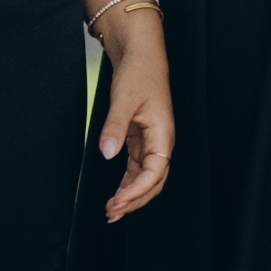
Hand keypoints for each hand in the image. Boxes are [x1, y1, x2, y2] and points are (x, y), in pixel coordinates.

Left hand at [96, 13, 177, 216]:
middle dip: (135, 201)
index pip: (155, 172)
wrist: (141, 56)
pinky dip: (127, 184)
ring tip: (111, 210)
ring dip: (130, 196)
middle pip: (153, 182)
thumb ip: (115, 128)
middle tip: (112, 213)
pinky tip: (116, 194)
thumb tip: (107, 153)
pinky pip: (137, 169)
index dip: (138, 191)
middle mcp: (161, 142)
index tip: (118, 202)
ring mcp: (151, 143)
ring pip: (145, 178)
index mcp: (163, 134)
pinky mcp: (141, 141)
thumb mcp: (124, 99)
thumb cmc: (139, 74)